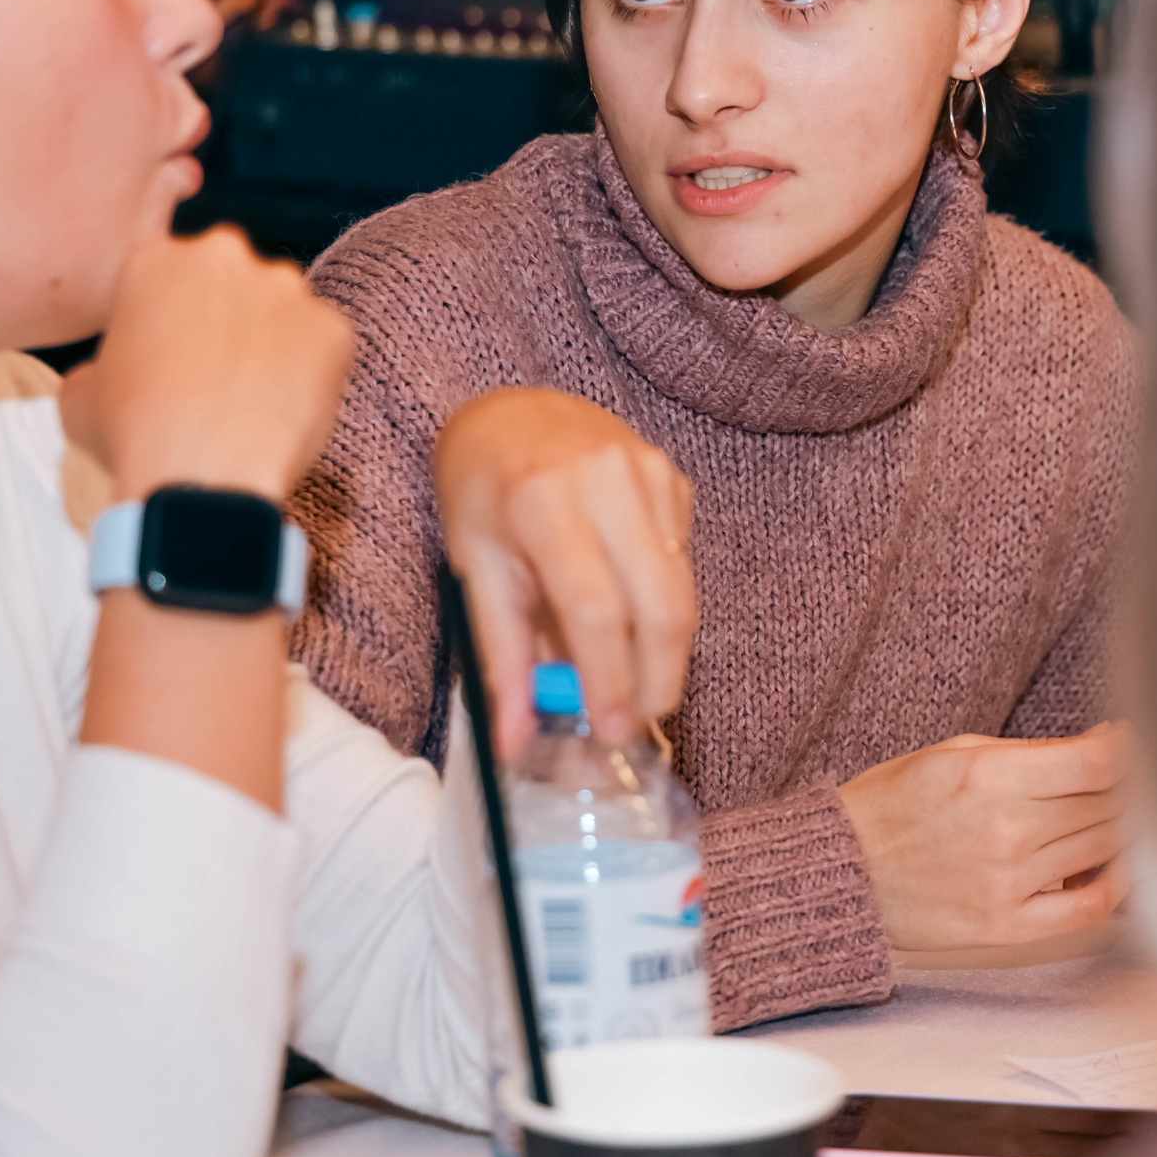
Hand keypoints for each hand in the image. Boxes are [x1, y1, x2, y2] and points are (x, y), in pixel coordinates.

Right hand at [61, 227, 354, 504]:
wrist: (203, 477)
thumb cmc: (134, 434)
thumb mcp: (80, 393)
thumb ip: (101, 363)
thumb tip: (111, 374)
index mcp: (158, 259)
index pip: (170, 280)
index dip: (171, 321)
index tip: (171, 357)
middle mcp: (226, 256)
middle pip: (232, 282)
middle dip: (228, 318)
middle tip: (215, 375)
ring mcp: (287, 289)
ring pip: (283, 310)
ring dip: (273, 342)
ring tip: (253, 399)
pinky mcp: (334, 328)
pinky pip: (323, 348)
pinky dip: (311, 375)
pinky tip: (285, 411)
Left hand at [434, 387, 695, 757]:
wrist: (511, 413)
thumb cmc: (483, 495)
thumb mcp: (475, 571)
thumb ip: (503, 658)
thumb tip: (516, 743)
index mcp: (544, 503)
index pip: (596, 611)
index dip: (611, 680)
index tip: (612, 730)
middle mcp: (606, 481)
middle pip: (660, 606)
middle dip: (659, 679)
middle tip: (639, 721)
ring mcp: (650, 473)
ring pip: (681, 591)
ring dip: (666, 651)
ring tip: (635, 683)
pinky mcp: (674, 478)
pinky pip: (681, 563)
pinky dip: (662, 604)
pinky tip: (630, 611)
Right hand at [839, 723, 1131, 951]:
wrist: (845, 873)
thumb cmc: (894, 806)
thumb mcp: (956, 753)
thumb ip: (1032, 753)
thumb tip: (1103, 748)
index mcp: (990, 777)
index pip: (1096, 764)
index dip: (1126, 750)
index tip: (1127, 743)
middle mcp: (1007, 831)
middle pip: (1108, 804)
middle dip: (1123, 784)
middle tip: (1116, 777)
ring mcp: (1011, 882)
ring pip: (1106, 848)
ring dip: (1120, 827)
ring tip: (1106, 813)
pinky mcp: (1010, 926)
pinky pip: (1090, 907)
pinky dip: (1114, 883)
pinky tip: (1110, 864)